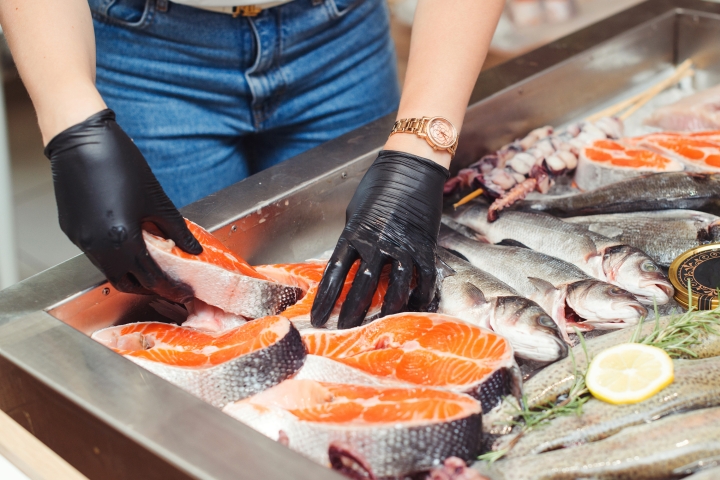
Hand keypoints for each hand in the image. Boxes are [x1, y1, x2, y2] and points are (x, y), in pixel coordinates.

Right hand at [44, 109, 201, 301]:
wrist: (81, 140)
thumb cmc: (119, 162)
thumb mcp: (156, 199)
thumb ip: (177, 229)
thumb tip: (193, 249)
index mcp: (121, 239)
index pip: (150, 278)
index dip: (169, 287)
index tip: (182, 291)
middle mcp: (97, 245)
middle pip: (125, 282)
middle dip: (148, 286)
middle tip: (166, 282)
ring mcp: (81, 240)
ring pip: (108, 270)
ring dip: (129, 272)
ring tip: (150, 263)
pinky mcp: (71, 231)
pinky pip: (95, 254)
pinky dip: (113, 256)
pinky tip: (126, 244)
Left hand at [311, 150, 448, 328]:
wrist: (413, 167)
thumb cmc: (380, 185)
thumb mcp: (356, 211)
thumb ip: (353, 237)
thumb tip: (350, 260)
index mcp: (354, 233)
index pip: (335, 273)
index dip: (326, 299)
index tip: (318, 318)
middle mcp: (377, 242)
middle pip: (362, 285)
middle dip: (352, 312)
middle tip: (345, 331)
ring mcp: (403, 245)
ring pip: (395, 286)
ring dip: (387, 310)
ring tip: (379, 325)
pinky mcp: (425, 245)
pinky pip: (423, 277)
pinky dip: (420, 296)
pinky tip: (414, 308)